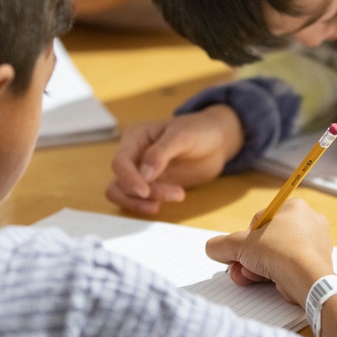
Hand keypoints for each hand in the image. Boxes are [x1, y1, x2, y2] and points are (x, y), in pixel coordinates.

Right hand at [106, 105, 244, 213]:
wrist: (217, 141)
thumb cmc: (199, 131)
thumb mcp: (182, 136)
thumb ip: (161, 153)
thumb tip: (143, 175)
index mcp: (135, 137)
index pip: (120, 163)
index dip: (129, 179)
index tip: (145, 192)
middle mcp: (133, 155)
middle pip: (121, 182)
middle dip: (143, 193)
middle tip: (177, 193)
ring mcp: (141, 172)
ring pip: (126, 194)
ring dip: (144, 202)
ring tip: (177, 196)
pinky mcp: (152, 186)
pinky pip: (139, 200)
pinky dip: (147, 205)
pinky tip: (163, 204)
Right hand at [205, 199, 333, 304]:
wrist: (307, 278)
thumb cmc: (279, 252)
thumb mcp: (239, 245)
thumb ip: (221, 245)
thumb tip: (213, 248)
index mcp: (294, 207)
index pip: (261, 220)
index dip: (246, 237)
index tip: (239, 251)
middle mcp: (309, 222)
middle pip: (268, 240)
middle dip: (250, 257)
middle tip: (240, 268)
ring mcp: (316, 244)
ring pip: (278, 255)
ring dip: (259, 267)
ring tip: (251, 277)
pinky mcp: (318, 263)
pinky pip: (290, 266)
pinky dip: (276, 274)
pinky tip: (268, 282)